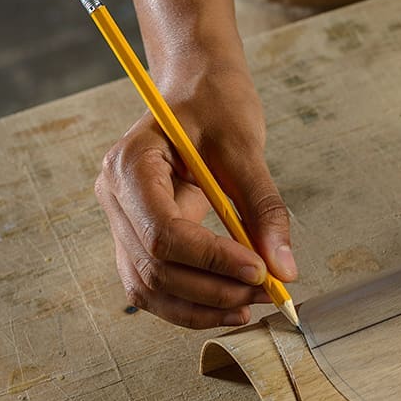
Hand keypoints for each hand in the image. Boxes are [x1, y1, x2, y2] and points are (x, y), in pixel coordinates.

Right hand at [95, 62, 296, 327]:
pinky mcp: (139, 240)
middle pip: (155, 268)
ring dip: (203, 307)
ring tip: (254, 304)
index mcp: (132, 165)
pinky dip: (193, 304)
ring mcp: (122, 222)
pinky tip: (231, 305)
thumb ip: (265, 209)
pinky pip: (157, 287)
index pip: (163, 232)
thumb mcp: (246, 149)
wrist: (198, 92)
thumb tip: (284, 269)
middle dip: (213, 290)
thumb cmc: (215, 106)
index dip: (212, 259)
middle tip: (266, 292)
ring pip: (150, 288)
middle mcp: (116, 198)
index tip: (260, 270)